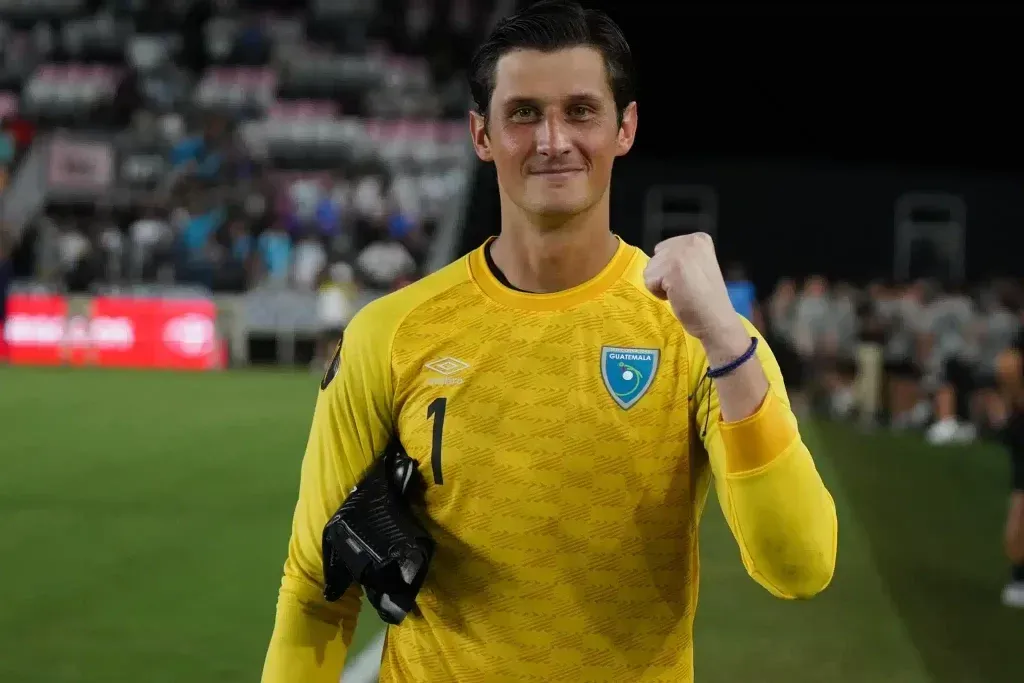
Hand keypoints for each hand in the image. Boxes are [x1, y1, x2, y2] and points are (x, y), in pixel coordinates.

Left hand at [643, 233, 746, 352]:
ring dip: (660, 284)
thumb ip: (681, 256)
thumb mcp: (698, 265)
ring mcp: (679, 254)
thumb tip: (656, 258)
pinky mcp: (669, 270)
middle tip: (685, 287)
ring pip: (650, 269)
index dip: (671, 267)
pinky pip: (649, 281)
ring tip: (681, 292)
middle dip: (664, 274)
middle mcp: (689, 241)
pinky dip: (658, 293)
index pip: (665, 248)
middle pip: (656, 256)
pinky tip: (676, 296)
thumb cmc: (707, 298)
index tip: (691, 278)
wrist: (715, 319)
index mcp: (699, 239)